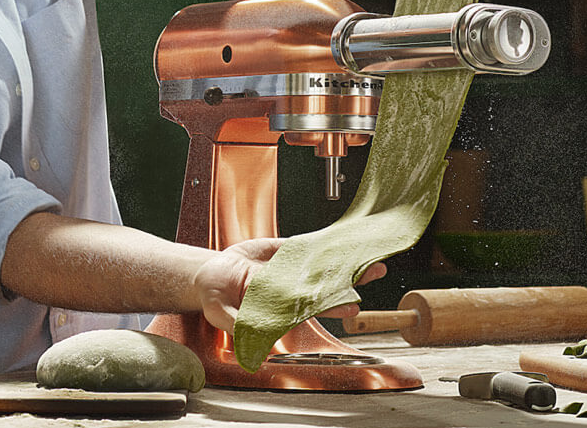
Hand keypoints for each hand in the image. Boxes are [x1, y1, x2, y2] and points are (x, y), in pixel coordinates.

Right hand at [192, 238, 387, 332]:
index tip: (352, 307)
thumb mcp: (222, 313)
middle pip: (328, 285)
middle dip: (352, 279)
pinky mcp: (286, 251)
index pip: (313, 308)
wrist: (210, 274)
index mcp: (281, 307)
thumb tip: (257, 349)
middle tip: (376, 272)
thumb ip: (239, 327)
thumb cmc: (216, 298)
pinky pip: (309, 245)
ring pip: (324, 264)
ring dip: (346, 259)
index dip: (334, 307)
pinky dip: (326, 241)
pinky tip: (344, 237)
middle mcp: (292, 289)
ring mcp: (292, 268)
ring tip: (369, 252)